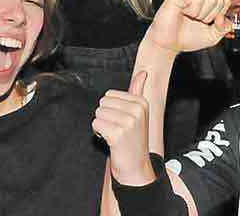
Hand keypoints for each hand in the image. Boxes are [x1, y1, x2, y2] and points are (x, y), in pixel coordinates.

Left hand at [92, 71, 154, 185]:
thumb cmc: (134, 139)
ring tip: (114, 135)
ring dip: (101, 126)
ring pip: (98, 114)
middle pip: (102, 103)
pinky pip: (95, 125)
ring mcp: (128, 122)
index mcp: (141, 102)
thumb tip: (143, 72)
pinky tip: (110, 141)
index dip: (110, 109)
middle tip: (117, 129)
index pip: (109, 95)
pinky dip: (99, 134)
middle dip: (105, 117)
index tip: (122, 121)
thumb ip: (138, 90)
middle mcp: (136, 110)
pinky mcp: (117, 134)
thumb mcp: (139, 113)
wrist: (136, 167)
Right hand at [144, 0, 231, 54]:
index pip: (224, 0)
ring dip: (200, 15)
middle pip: (218, 0)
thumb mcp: (212, 35)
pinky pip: (197, 0)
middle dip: (209, 17)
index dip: (218, 16)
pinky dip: (192, 12)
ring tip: (189, 17)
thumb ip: (224, 27)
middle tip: (195, 21)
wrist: (168, 44)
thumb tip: (225, 18)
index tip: (205, 23)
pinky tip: (183, 13)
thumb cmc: (186, 37)